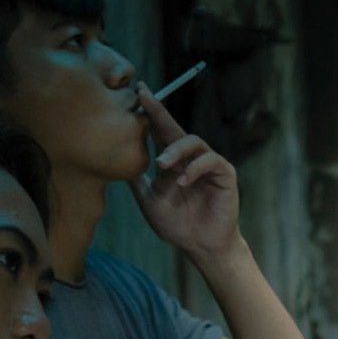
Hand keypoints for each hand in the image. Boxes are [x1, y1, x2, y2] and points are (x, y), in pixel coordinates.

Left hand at [128, 81, 240, 259]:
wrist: (200, 246)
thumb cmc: (177, 225)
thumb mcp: (149, 201)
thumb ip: (136, 181)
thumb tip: (113, 162)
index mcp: (172, 161)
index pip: (159, 131)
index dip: (149, 112)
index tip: (135, 92)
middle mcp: (190, 157)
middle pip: (174, 127)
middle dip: (159, 111)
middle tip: (143, 98)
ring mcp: (208, 164)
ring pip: (192, 141)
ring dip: (175, 150)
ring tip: (161, 165)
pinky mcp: (224, 174)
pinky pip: (210, 161)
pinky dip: (195, 168)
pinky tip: (182, 182)